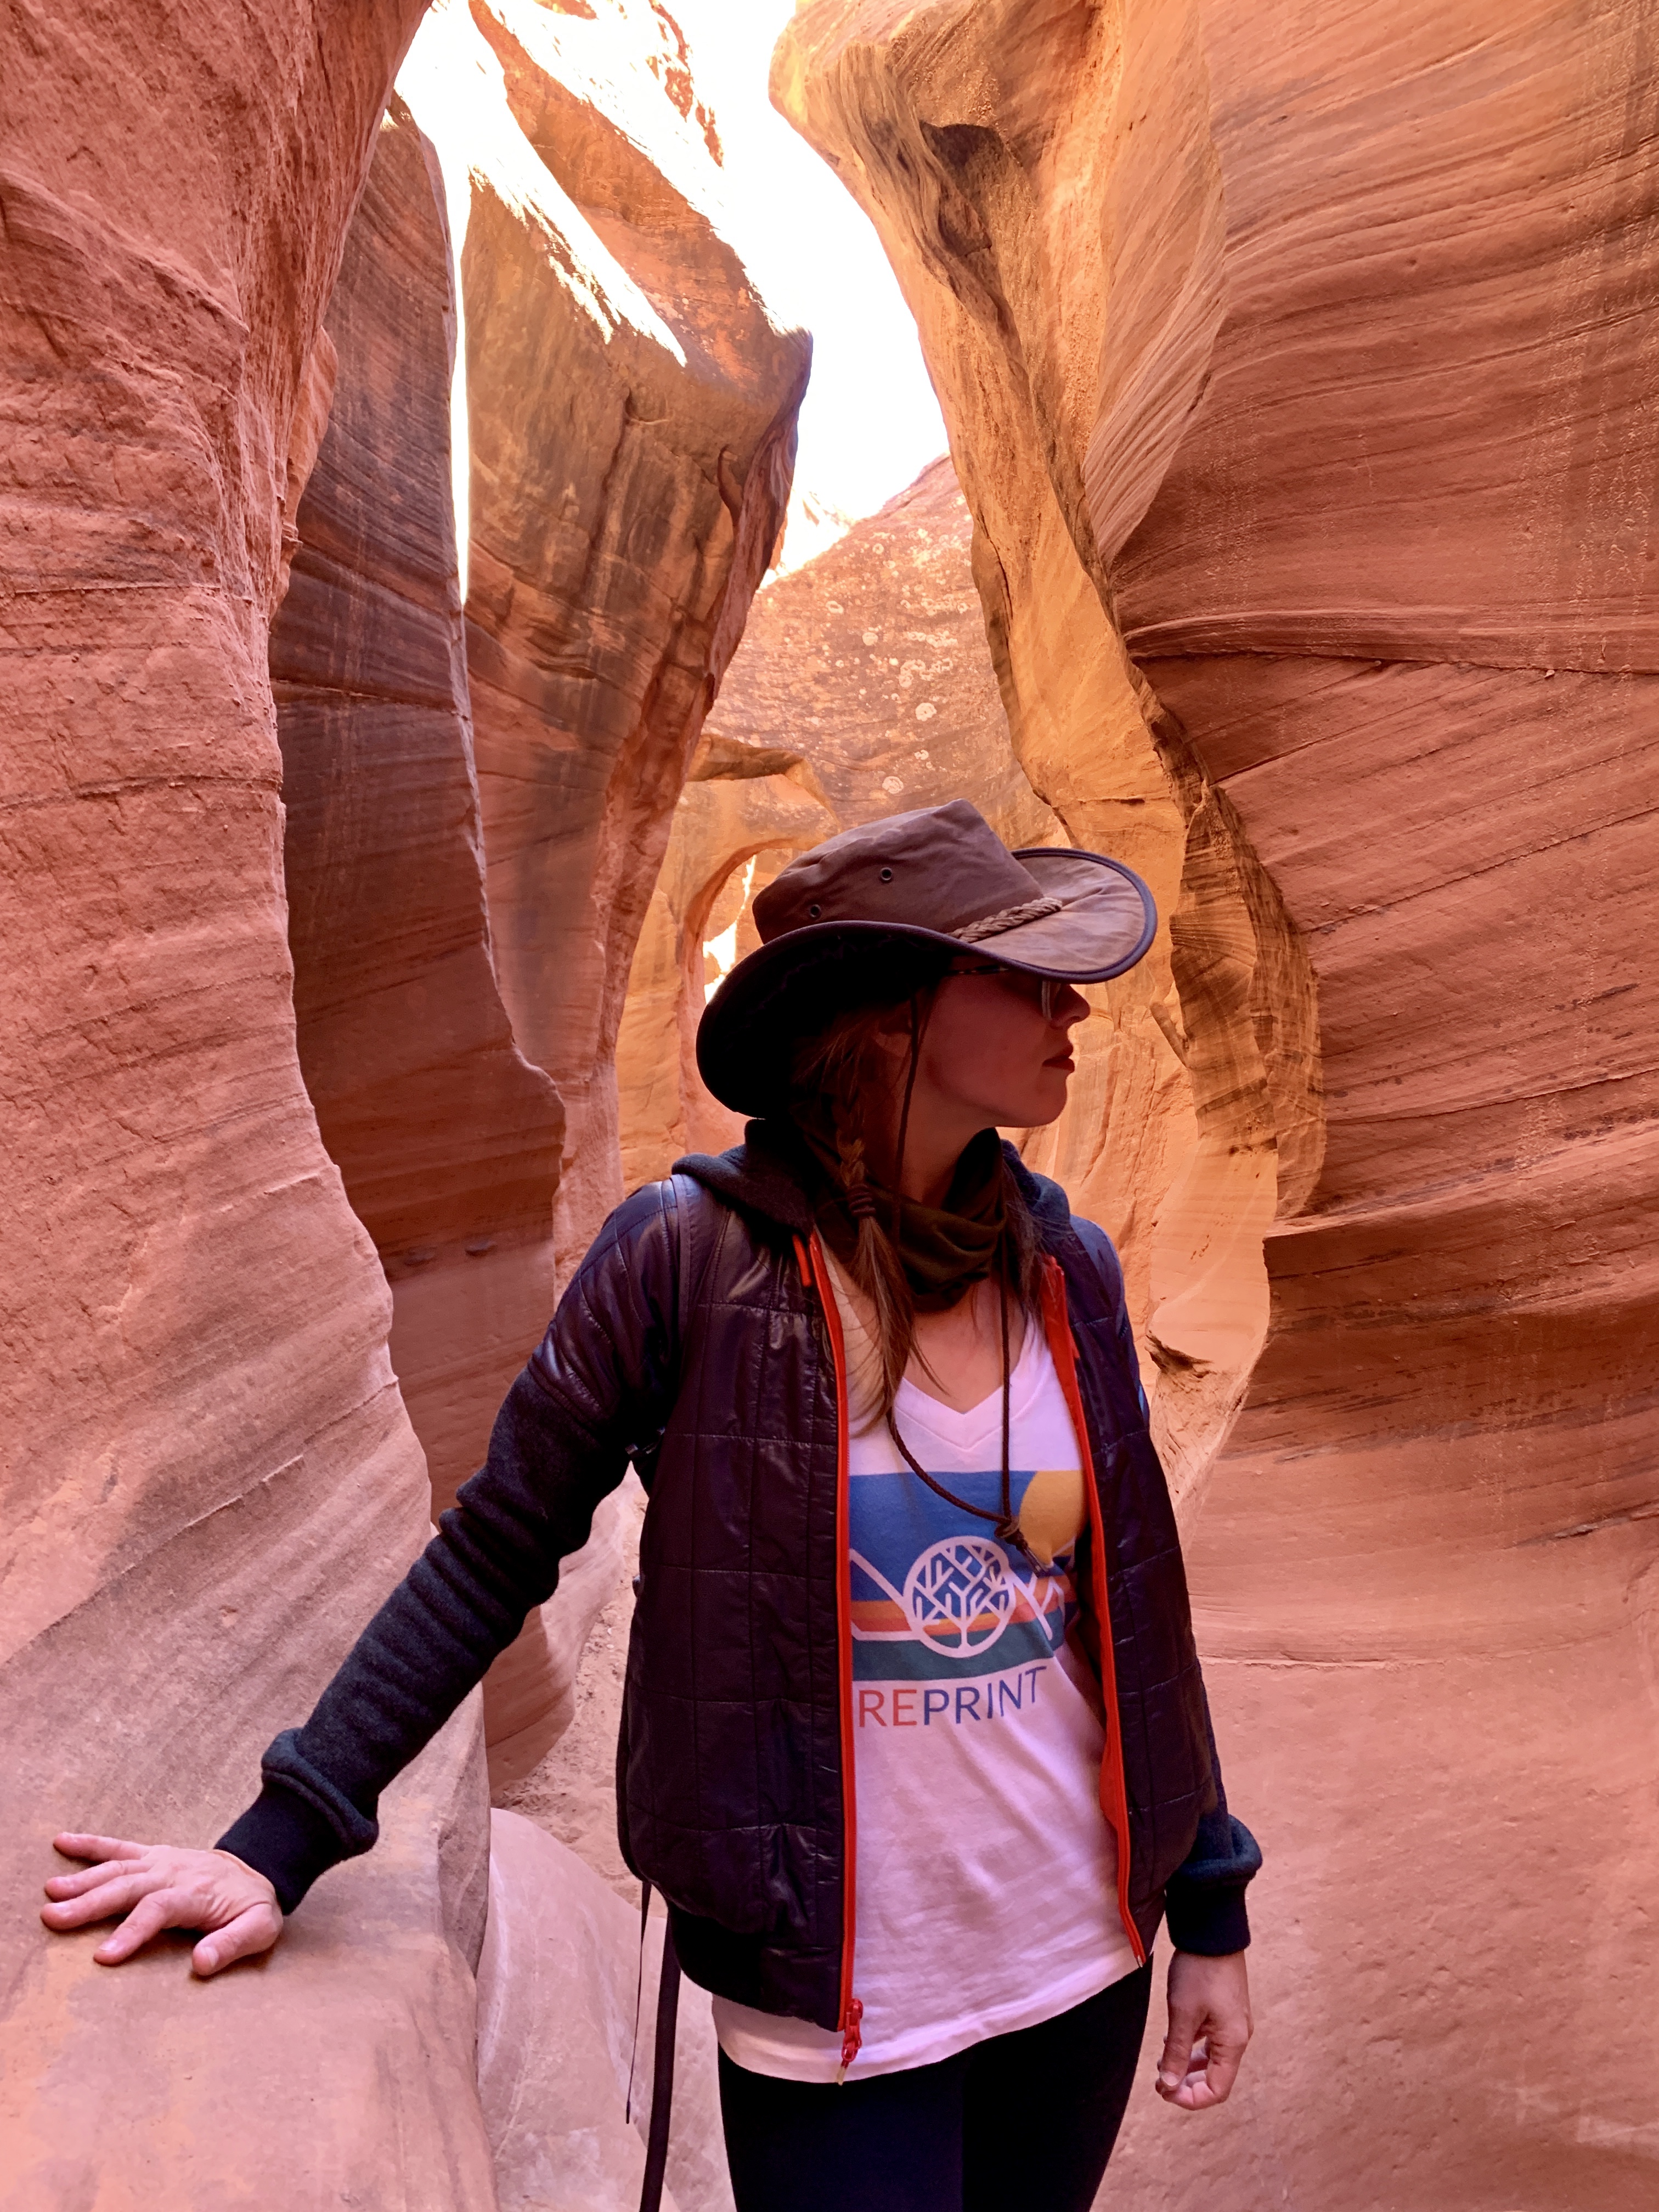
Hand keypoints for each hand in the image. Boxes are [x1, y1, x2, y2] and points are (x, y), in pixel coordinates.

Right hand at [41, 1833, 282, 1975]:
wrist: (260, 1867)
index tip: (103, 1956)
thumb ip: (231, 1945)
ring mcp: (161, 1861)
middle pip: (127, 1887)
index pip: (158, 1910)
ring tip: (51, 1894)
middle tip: (54, 1919)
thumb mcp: (258, 1929)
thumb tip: (201, 1964)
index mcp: (196, 1894)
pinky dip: (90, 1845)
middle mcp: (173, 1872)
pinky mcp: (153, 1855)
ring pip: (117, 1869)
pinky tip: (62, 1842)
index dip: (131, 1932)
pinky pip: (119, 1847)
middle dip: (90, 1903)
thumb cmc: (254, 1906)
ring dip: (83, 1880)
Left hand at [1155, 1948, 1251, 2109]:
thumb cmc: (1199, 1971)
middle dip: (1187, 2084)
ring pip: (1211, 2060)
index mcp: (1233, 2042)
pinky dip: (1191, 2047)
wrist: (1213, 1931)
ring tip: (1162, 2062)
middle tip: (1160, 2080)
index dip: (1190, 2098)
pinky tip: (1171, 2041)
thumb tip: (1169, 2085)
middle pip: (1215, 2077)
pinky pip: (1210, 2041)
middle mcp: (1237, 2037)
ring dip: (1187, 2066)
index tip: (1164, 2090)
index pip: (1217, 2090)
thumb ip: (1176, 2052)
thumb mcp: (1182, 2013)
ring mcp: (1232, 2024)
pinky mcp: (1225, 2011)